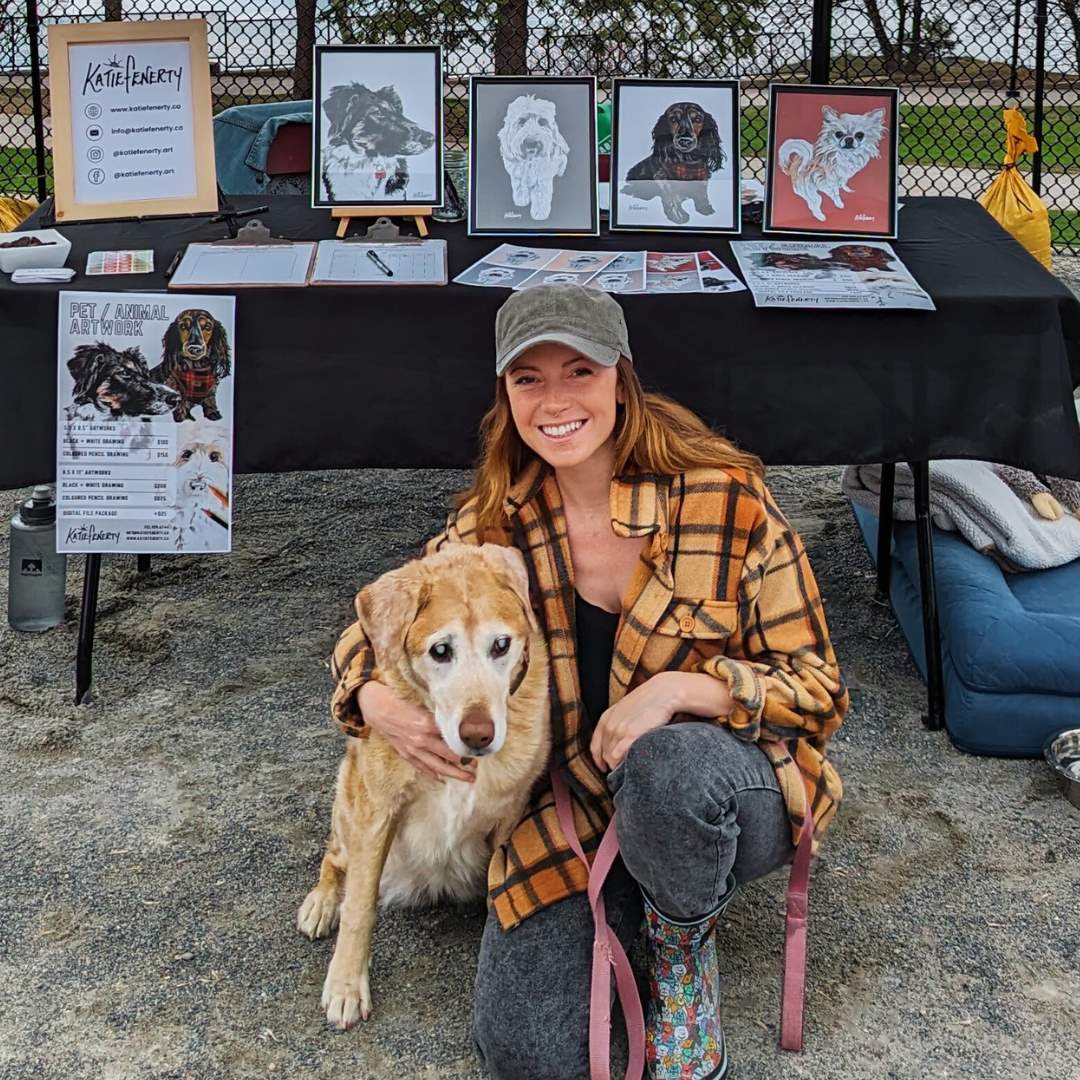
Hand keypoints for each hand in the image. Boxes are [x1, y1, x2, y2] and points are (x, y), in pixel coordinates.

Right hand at [357, 680, 475, 783]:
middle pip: (448, 756)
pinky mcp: (405, 754)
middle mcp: (422, 740)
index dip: (466, 746)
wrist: (377, 709)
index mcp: (428, 724)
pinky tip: (443, 779)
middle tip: (477, 769)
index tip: (478, 750)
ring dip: (454, 774)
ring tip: (468, 778)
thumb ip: (439, 716)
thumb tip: (458, 724)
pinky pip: (422, 767)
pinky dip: (433, 774)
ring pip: (437, 766)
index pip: (452, 740)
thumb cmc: (401, 701)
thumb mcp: (423, 705)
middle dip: (465, 764)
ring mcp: (413, 749)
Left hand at [590, 672, 680, 772]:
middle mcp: (609, 725)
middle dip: (611, 766)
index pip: (595, 747)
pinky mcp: (630, 735)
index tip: (605, 767)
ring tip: (629, 772)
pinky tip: (631, 767)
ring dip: (618, 767)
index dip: (599, 760)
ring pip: (610, 758)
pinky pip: (617, 757)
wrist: (663, 692)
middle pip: (604, 755)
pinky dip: (622, 765)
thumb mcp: (627, 710)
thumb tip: (621, 740)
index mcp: (606, 718)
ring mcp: (618, 730)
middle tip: (621, 773)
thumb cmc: (649, 701)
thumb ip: (620, 723)